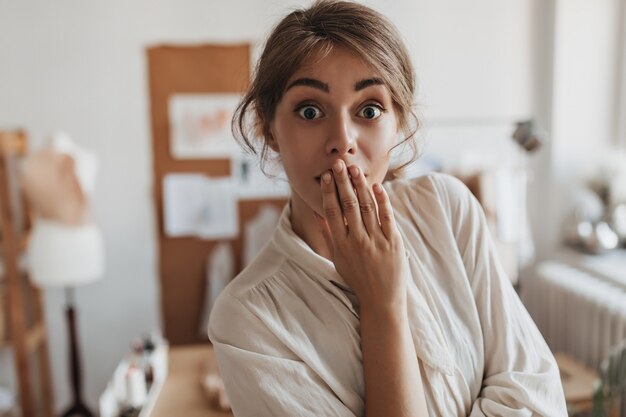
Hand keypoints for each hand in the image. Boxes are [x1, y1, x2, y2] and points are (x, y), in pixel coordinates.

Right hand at [314, 159, 407, 312]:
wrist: (381, 300)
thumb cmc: (358, 279)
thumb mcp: (338, 259)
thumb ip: (329, 235)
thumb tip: (318, 213)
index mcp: (341, 245)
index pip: (332, 212)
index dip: (328, 192)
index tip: (326, 176)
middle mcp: (357, 241)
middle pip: (348, 204)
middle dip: (343, 182)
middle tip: (338, 163)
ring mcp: (376, 241)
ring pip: (366, 207)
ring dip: (360, 186)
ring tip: (355, 169)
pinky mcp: (393, 242)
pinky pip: (387, 217)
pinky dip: (382, 200)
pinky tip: (377, 186)